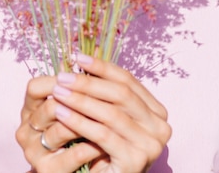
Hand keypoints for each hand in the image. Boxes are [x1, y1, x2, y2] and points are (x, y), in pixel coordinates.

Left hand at [16, 53, 171, 172]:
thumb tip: (83, 56)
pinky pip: (102, 135)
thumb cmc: (104, 149)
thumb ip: (104, 92)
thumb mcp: (108, 117)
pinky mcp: (135, 161)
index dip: (101, 66)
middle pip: (120, 94)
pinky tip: (61, 113)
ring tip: (57, 92)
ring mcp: (151, 145)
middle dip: (88, 83)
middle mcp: (161, 127)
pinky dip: (79, 122)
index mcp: (157, 111)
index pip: (128, 80)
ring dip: (80, 100)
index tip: (76, 57)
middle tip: (62, 77)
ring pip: (110, 113)